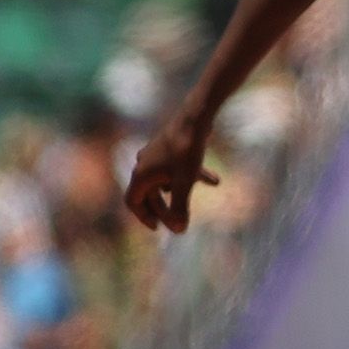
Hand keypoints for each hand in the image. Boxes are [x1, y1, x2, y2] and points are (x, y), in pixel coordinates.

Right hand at [124, 115, 217, 231]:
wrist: (194, 118)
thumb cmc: (186, 151)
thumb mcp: (184, 183)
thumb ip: (180, 207)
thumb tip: (178, 231)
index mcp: (141, 175)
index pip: (133, 202)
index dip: (144, 217)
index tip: (158, 227)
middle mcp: (143, 165)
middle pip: (149, 193)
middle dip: (164, 208)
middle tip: (178, 221)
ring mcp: (155, 155)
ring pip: (165, 181)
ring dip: (178, 192)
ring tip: (192, 200)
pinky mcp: (169, 147)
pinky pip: (177, 168)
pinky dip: (191, 176)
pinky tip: (215, 181)